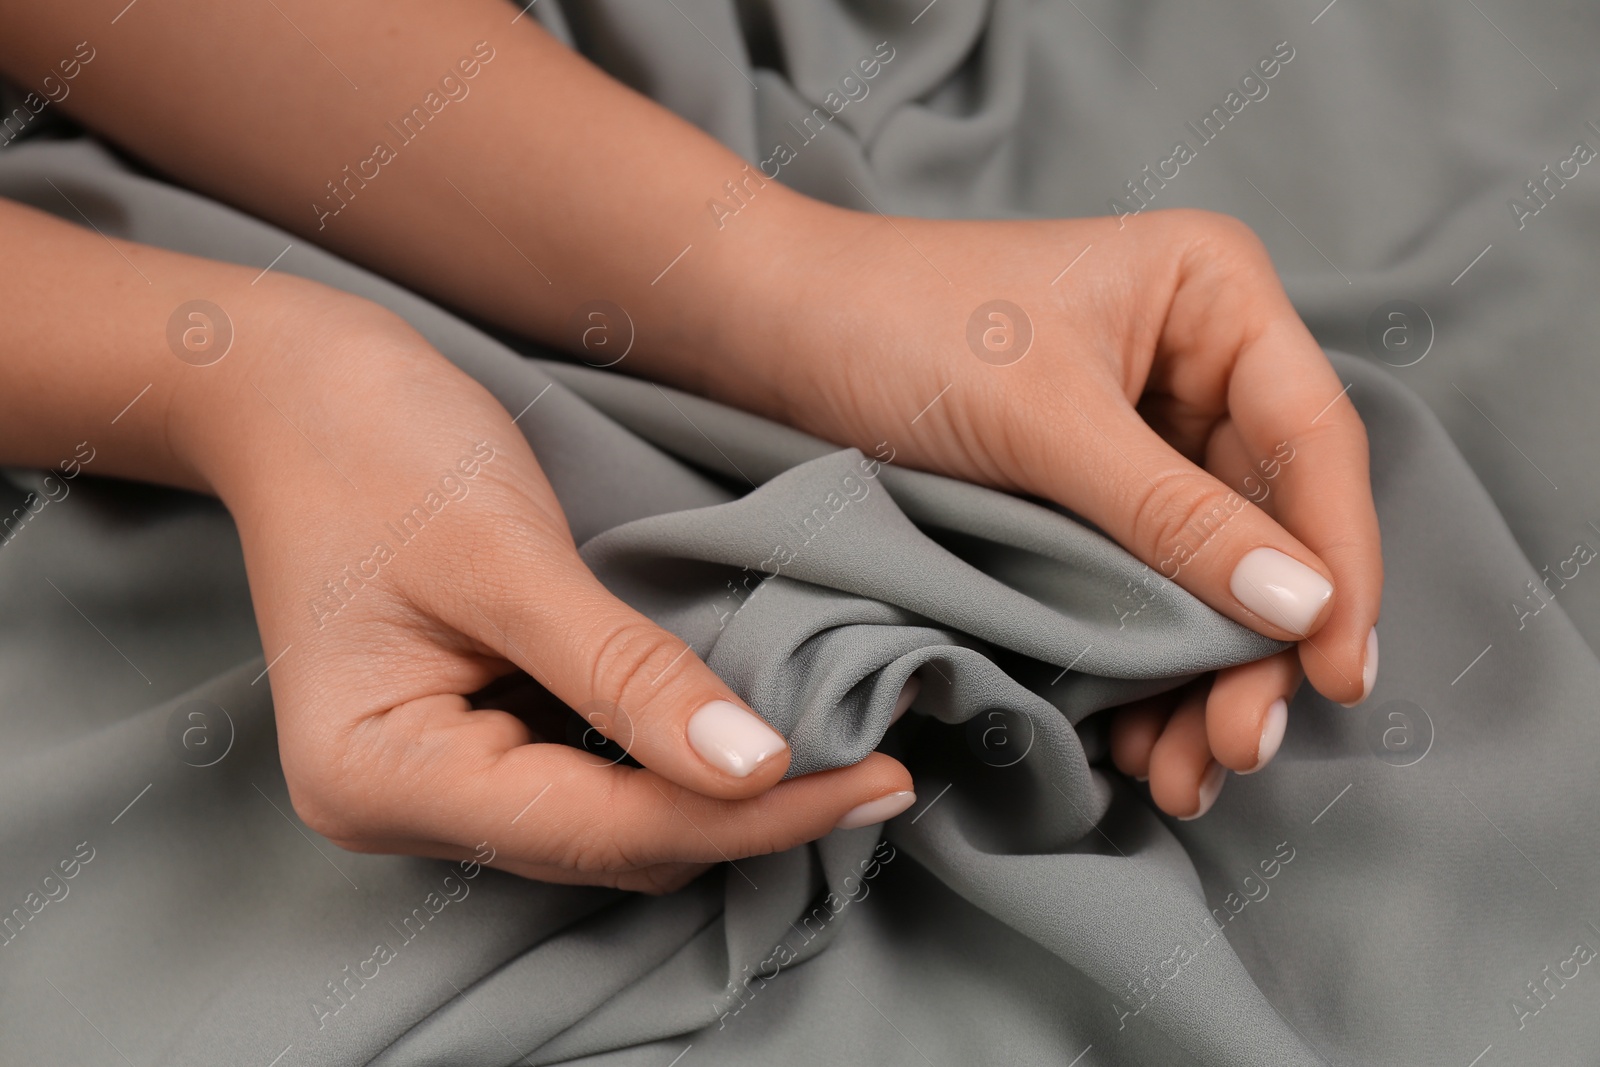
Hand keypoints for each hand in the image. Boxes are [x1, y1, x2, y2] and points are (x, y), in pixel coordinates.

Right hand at [190, 284, 913, 892]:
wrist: (296, 388)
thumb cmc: (377, 448)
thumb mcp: (507, 557)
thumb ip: (625, 673)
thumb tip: (758, 768)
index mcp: (379, 777)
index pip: (605, 830)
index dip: (750, 818)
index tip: (873, 780)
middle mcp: (398, 807)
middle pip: (611, 844)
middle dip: (744, 812)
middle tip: (877, 762)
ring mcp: (430, 783)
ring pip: (609, 826)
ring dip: (717, 795)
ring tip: (836, 748)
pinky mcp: (466, 743)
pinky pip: (591, 778)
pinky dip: (671, 759)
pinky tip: (742, 728)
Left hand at [707, 205, 1380, 819]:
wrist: (767, 333)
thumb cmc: (895, 328)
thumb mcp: (1042, 423)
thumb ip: (1172, 516)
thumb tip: (1304, 608)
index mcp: (1214, 294)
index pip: (1313, 441)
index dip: (1339, 564)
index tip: (1337, 673)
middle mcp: (1197, 360)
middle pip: (1268, 523)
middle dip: (1257, 646)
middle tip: (1240, 748)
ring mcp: (1142, 431)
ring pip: (1209, 572)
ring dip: (1204, 676)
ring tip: (1187, 772)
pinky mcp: (1085, 494)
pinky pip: (1141, 586)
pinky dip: (1144, 663)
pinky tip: (1140, 735)